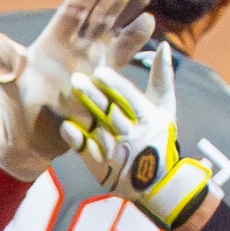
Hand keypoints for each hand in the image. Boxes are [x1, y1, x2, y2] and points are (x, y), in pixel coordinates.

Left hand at [0, 0, 154, 178]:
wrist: (29, 141)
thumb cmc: (14, 111)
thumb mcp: (6, 85)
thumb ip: (2, 65)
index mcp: (53, 40)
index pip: (74, 7)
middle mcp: (75, 45)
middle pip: (101, 11)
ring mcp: (90, 61)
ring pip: (115, 28)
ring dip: (132, 9)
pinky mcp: (102, 80)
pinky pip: (121, 56)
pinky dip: (134, 40)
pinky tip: (148, 23)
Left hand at [62, 46, 214, 229]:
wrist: (158, 185)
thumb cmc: (160, 138)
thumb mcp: (165, 109)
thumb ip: (162, 78)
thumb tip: (163, 46)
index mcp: (150, 121)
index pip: (131, 100)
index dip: (115, 86)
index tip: (99, 72)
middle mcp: (135, 137)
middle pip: (112, 114)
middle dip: (94, 97)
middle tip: (75, 79)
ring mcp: (118, 154)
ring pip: (98, 131)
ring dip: (82, 115)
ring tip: (64, 98)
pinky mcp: (104, 168)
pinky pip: (88, 152)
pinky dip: (77, 140)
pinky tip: (65, 127)